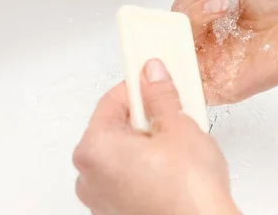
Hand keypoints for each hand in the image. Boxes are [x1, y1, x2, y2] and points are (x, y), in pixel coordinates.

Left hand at [73, 59, 239, 214]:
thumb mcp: (179, 127)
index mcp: (94, 149)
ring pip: (121, 155)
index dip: (138, 87)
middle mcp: (88, 177)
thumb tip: (153, 76)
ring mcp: (101, 200)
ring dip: (145, 145)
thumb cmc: (188, 194)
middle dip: (144, 118)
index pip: (111, 101)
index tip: (154, 80)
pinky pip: (126, 178)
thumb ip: (161, 96)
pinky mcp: (117, 214)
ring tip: (176, 147)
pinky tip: (171, 170)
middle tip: (172, 116)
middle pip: (114, 129)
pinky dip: (144, 169)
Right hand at [172, 0, 277, 104]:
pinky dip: (180, 73)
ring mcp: (215, 66)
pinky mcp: (222, 87)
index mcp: (216, 21)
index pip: (183, 15)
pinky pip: (190, 88)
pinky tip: (192, 48)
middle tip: (220, 5)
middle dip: (190, 14)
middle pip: (177, 33)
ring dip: (187, 34)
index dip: (190, 4)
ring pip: (179, 55)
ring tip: (215, 18)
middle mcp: (212, 44)